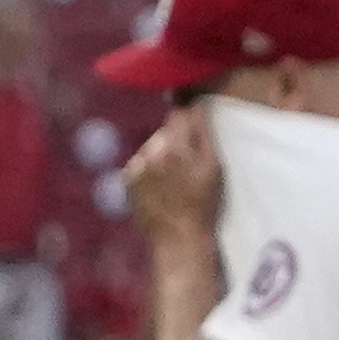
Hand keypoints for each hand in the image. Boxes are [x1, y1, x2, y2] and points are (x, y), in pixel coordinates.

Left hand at [119, 105, 220, 243]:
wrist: (178, 234)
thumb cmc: (203, 201)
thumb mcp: (212, 166)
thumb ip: (203, 132)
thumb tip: (195, 105)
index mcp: (174, 146)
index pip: (177, 115)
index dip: (186, 120)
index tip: (192, 130)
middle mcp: (150, 153)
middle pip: (163, 133)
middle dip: (174, 141)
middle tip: (186, 165)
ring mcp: (135, 167)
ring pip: (150, 149)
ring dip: (159, 156)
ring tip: (173, 179)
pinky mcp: (126, 180)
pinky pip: (138, 165)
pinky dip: (147, 170)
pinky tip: (159, 186)